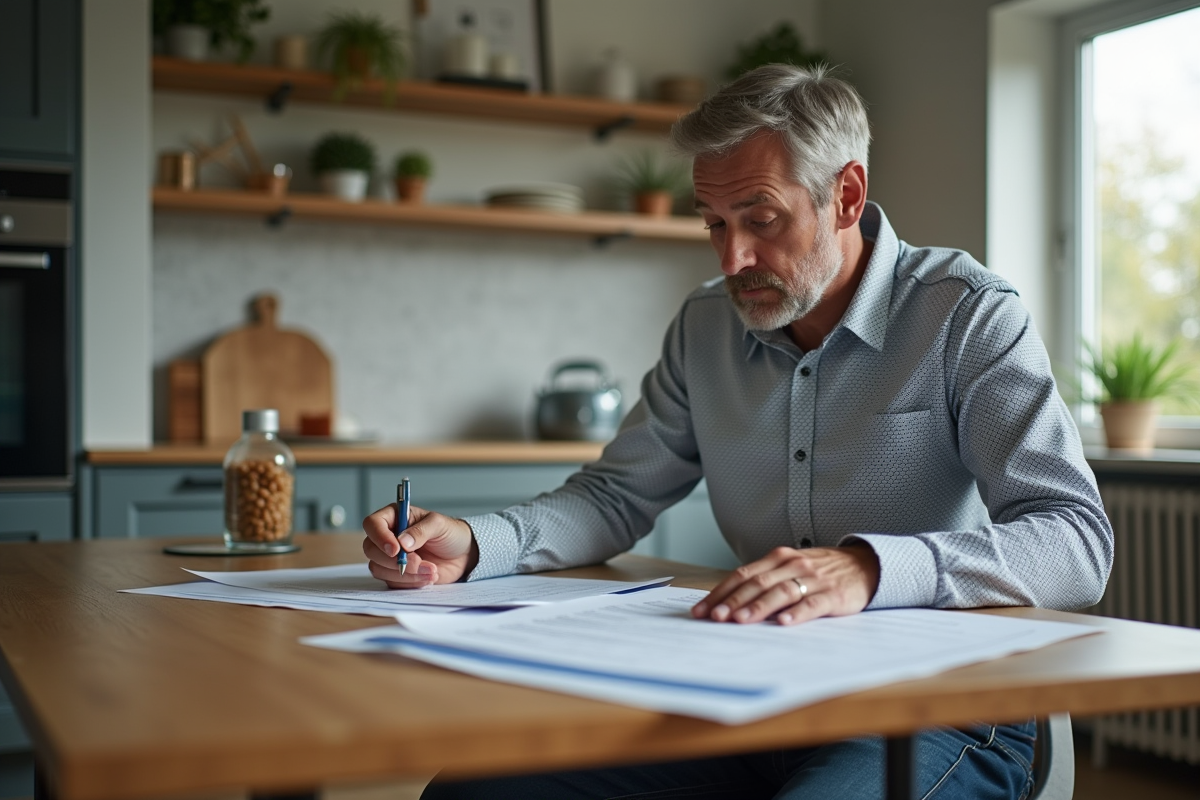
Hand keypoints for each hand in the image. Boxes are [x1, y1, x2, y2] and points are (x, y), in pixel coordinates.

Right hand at [362, 503, 478, 587]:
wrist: (463, 555)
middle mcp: (388, 536)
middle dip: (395, 560)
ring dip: (406, 573)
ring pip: (379, 568)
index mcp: (395, 517)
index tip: (396, 549)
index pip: (373, 524)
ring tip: (432, 570)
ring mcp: (390, 557)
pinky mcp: (396, 575)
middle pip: (371, 549)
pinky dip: (411, 582)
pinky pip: (392, 582)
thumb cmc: (450, 533)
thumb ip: (420, 531)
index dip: (380, 537)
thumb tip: (402, 542)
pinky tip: (429, 577)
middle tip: (420, 561)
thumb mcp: (439, 525)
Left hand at [691, 544, 879, 624]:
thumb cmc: (820, 572)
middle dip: (733, 601)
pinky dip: (798, 613)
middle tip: (715, 617)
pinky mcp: (834, 594)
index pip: (742, 575)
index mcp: (778, 558)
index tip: (701, 610)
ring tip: (740, 620)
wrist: (864, 565)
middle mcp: (792, 565)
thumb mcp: (790, 569)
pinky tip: (785, 622)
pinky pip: (813, 603)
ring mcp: (814, 579)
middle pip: (757, 583)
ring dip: (758, 607)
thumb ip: (765, 582)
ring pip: (781, 592)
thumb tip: (729, 605)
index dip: (720, 592)